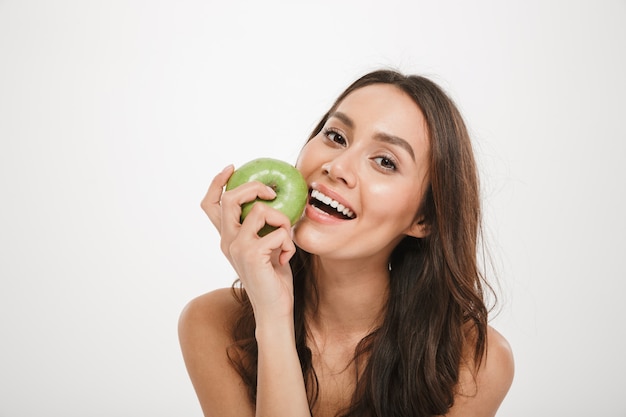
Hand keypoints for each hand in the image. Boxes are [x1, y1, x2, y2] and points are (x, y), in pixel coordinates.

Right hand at [200, 165, 297, 320]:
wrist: (274, 308)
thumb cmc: (274, 277)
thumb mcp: (266, 246)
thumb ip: (263, 227)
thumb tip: (276, 200)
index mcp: (227, 237)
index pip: (211, 204)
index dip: (217, 182)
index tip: (232, 168)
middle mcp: (227, 240)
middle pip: (230, 198)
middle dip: (253, 187)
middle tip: (270, 193)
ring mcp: (237, 247)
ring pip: (259, 210)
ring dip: (282, 220)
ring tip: (285, 239)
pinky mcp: (251, 254)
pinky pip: (277, 232)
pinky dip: (288, 243)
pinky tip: (285, 258)